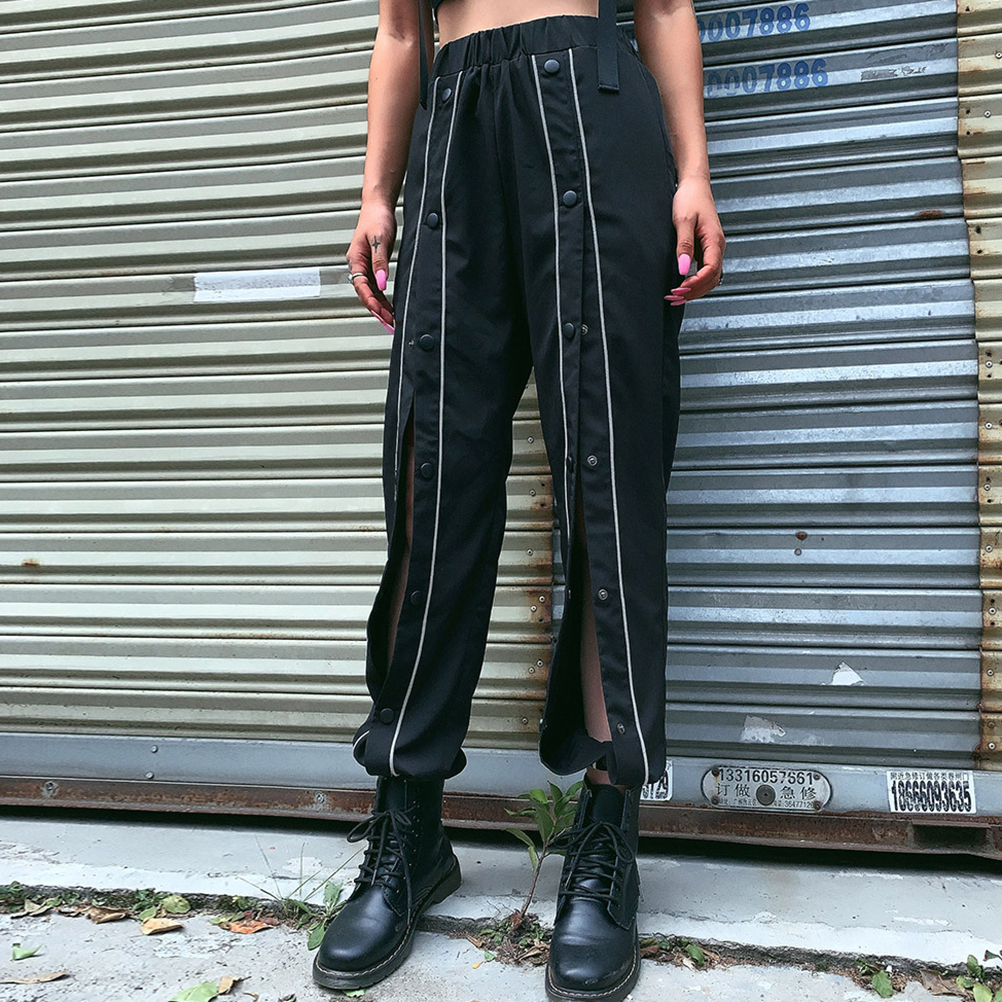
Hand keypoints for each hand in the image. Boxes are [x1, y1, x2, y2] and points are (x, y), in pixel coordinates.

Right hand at [346, 200, 397, 331]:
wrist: (378, 207)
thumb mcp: (380, 240)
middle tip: (389, 324)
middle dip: (376, 310)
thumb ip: (380, 263)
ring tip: (392, 322)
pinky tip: (390, 308)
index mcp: (355, 259)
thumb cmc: (377, 219)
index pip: (361, 286)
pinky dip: (383, 299)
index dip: (370, 301)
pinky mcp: (373, 266)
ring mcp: (365, 267)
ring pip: (371, 293)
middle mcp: (358, 265)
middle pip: (365, 294)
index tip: (380, 313)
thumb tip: (381, 284)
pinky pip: (376, 287)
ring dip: (380, 307)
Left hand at [665, 175, 724, 304]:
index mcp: (715, 240)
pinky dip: (694, 282)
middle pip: (711, 279)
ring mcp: (713, 249)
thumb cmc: (690, 198)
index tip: (679, 290)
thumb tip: (683, 269)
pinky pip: (704, 272)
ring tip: (676, 296)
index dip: (696, 284)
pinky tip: (682, 286)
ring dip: (694, 290)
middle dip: (694, 292)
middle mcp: (717, 247)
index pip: (710, 271)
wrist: (694, 185)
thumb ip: (684, 245)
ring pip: (709, 278)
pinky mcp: (706, 249)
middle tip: (674, 298)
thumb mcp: (683, 221)